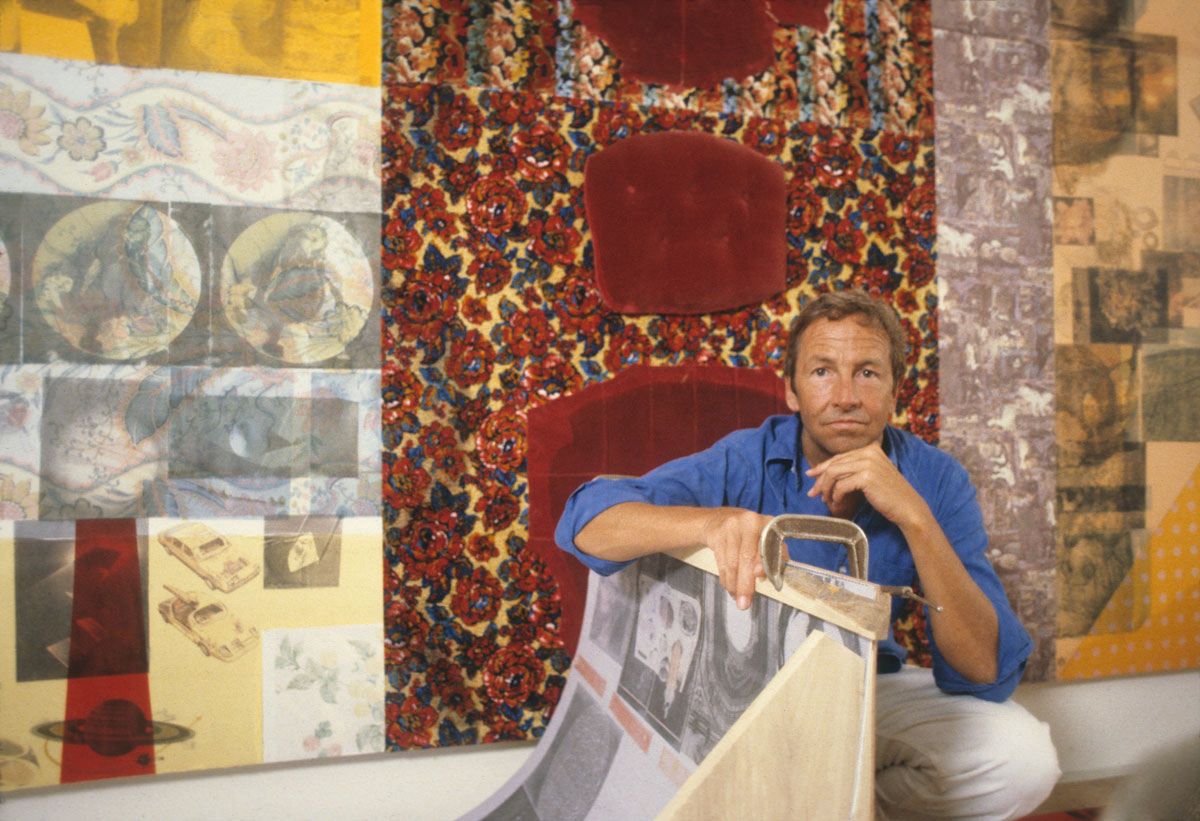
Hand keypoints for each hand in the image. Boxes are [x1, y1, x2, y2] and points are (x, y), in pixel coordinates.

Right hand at [700, 507, 773, 609]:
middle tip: (744, 603)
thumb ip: (775, 553)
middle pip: (746, 556)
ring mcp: (730, 527)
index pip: (766, 544)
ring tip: (738, 599)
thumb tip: (779, 575)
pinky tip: (730, 587)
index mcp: (766, 523)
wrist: (720, 519)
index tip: (759, 575)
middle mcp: (748, 522)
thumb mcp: (765, 537)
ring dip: (734, 584)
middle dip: (745, 582)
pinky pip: (721, 562)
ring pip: (731, 562)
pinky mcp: (716, 535)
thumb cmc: (750, 534)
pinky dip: (726, 578)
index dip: (762, 560)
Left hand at [805, 443, 924, 525]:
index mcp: (871, 448)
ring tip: (826, 500)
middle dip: (820, 479)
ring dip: (826, 488)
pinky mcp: (867, 477)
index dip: (823, 467)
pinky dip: (835, 495)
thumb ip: (852, 470)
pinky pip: (840, 485)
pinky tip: (837, 503)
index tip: (812, 476)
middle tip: (813, 492)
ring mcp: (868, 463)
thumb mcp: (870, 476)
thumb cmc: (888, 495)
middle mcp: (869, 452)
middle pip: (834, 464)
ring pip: (833, 473)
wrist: (908, 507)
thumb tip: (823, 474)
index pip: (839, 457)